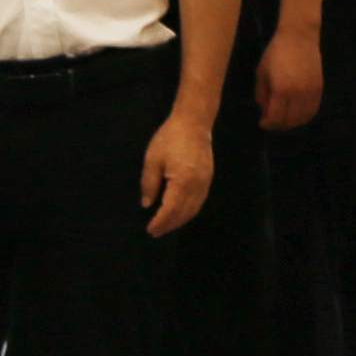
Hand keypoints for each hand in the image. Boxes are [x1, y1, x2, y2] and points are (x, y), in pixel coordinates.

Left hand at [141, 111, 215, 236]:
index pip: (170, 209)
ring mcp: (205, 183)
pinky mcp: (208, 178)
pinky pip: (199, 201)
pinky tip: (180, 213)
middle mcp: (197, 186)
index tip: (150, 230)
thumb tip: (147, 204)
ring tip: (166, 226)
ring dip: (180, 220)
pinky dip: (189, 211)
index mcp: (182, 181)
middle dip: (169, 225)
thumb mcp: (152, 160)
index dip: (160, 222)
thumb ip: (149, 184)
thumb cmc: (170, 138)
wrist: (194, 122)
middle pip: (183, 213)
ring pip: (194, 209)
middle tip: (155, 233)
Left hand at [259, 23, 323, 129]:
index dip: (268, 124)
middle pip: (290, 121)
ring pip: (304, 117)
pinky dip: (305, 115)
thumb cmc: (276, 52)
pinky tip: (297, 113)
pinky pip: (313, 109)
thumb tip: (264, 110)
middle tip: (272, 122)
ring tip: (284, 118)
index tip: (262, 122)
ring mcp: (311, 91)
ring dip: (293, 122)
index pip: (276, 117)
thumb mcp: (261, 73)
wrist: (299, 36)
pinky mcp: (319, 88)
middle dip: (279, 125)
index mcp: (281, 90)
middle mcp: (298, 93)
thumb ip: (261, 94)